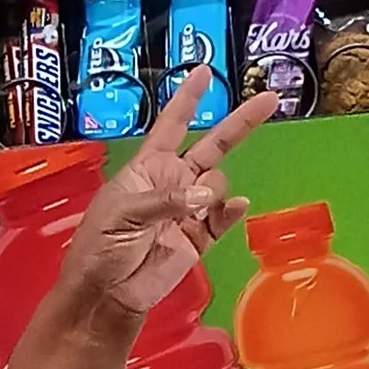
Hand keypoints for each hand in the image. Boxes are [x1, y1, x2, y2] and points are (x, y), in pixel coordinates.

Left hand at [7, 70, 278, 368]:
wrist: (107, 296)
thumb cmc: (100, 250)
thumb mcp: (122, 214)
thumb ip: (166, 200)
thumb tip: (206, 195)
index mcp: (147, 168)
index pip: (171, 125)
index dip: (188, 99)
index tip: (204, 73)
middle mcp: (172, 183)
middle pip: (212, 145)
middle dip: (239, 123)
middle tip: (269, 100)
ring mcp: (188, 210)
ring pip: (218, 183)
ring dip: (211, 191)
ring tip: (190, 210)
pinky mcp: (200, 238)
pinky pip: (224, 217)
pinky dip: (231, 211)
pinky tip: (231, 208)